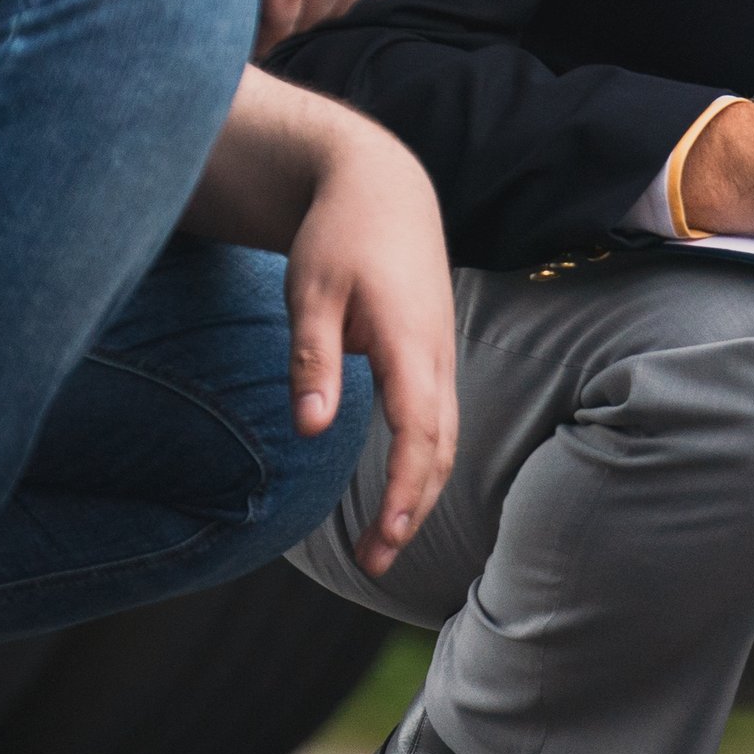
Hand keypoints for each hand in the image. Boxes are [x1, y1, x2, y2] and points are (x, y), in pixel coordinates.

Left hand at [284, 120, 459, 575]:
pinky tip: (400, 494)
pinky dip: (424, 466)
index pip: (417, 431)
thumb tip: (313, 430)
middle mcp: (435, 356)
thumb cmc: (340, 236)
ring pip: (444, 440)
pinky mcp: (431, 357)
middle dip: (411, 510)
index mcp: (408, 341)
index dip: (404, 487)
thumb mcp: (309, 291)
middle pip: (439, 449)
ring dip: (418, 494)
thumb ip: (312, 361)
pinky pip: (438, 423)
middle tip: (373, 564)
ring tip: (383, 544)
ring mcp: (439, 357)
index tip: (386, 535)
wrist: (384, 188)